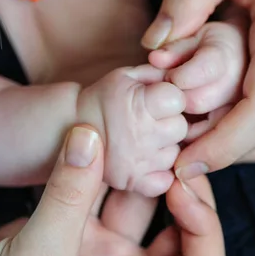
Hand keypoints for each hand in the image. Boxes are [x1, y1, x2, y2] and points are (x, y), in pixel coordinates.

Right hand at [0, 126, 225, 255]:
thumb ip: (67, 197)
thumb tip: (90, 136)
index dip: (205, 228)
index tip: (181, 187)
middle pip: (180, 232)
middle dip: (181, 191)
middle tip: (174, 151)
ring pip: (139, 206)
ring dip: (142, 172)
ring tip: (144, 135)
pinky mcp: (74, 236)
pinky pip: (100, 196)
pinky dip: (103, 170)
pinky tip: (105, 140)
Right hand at [77, 65, 187, 196]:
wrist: (70, 127)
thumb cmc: (105, 99)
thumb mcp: (127, 76)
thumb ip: (159, 73)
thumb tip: (184, 78)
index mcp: (140, 105)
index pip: (179, 100)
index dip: (172, 97)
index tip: (159, 100)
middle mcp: (141, 135)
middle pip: (181, 128)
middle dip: (170, 122)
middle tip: (151, 121)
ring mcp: (138, 162)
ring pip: (175, 153)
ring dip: (165, 147)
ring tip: (145, 138)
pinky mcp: (134, 182)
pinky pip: (165, 180)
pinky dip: (159, 173)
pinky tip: (147, 160)